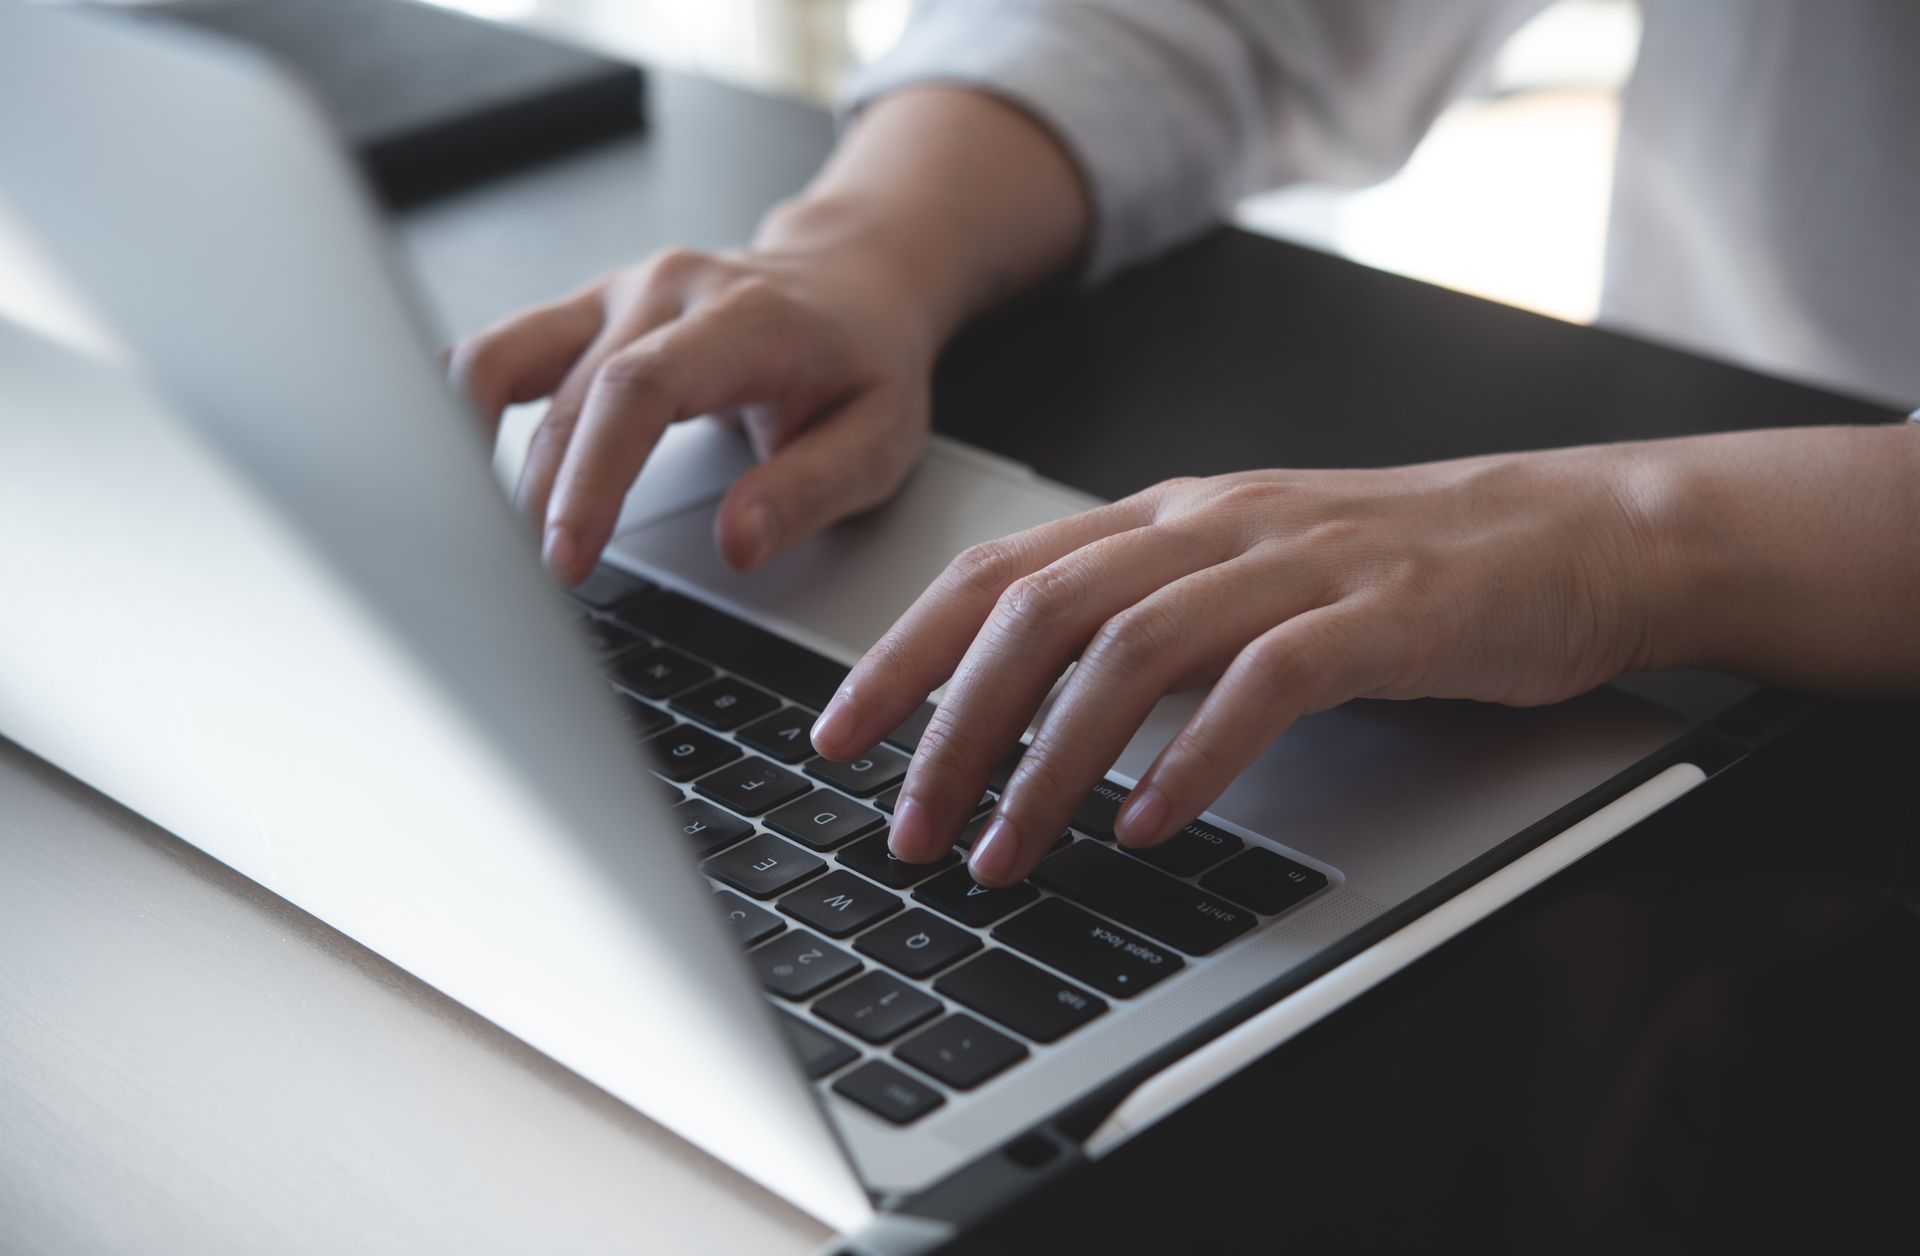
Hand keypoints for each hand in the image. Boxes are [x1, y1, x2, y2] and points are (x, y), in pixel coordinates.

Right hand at [447, 237, 938, 582]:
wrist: (853, 280)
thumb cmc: (864, 366)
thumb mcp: (878, 440)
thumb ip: (809, 491)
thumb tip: (737, 544)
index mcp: (742, 320)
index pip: (639, 390)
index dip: (591, 476)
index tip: (565, 556)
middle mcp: (664, 292)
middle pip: (568, 399)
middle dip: (533, 502)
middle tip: (518, 591)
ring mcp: (612, 294)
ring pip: (501, 362)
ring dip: (469, 451)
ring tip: (469, 539)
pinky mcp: (581, 312)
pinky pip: (496, 352)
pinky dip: (460, 410)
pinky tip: (447, 472)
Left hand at [810, 450, 1671, 886]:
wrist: (1575, 533)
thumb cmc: (1404, 571)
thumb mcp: (1246, 578)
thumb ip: (1145, 620)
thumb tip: (1027, 708)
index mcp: (1166, 518)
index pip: (996, 572)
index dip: (902, 653)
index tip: (841, 737)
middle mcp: (1211, 528)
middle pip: (1036, 613)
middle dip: (950, 727)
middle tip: (911, 827)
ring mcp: (1295, 564)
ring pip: (1129, 651)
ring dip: (1049, 764)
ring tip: (1007, 854)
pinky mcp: (1380, 614)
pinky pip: (1262, 683)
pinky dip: (1193, 758)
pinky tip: (1150, 824)